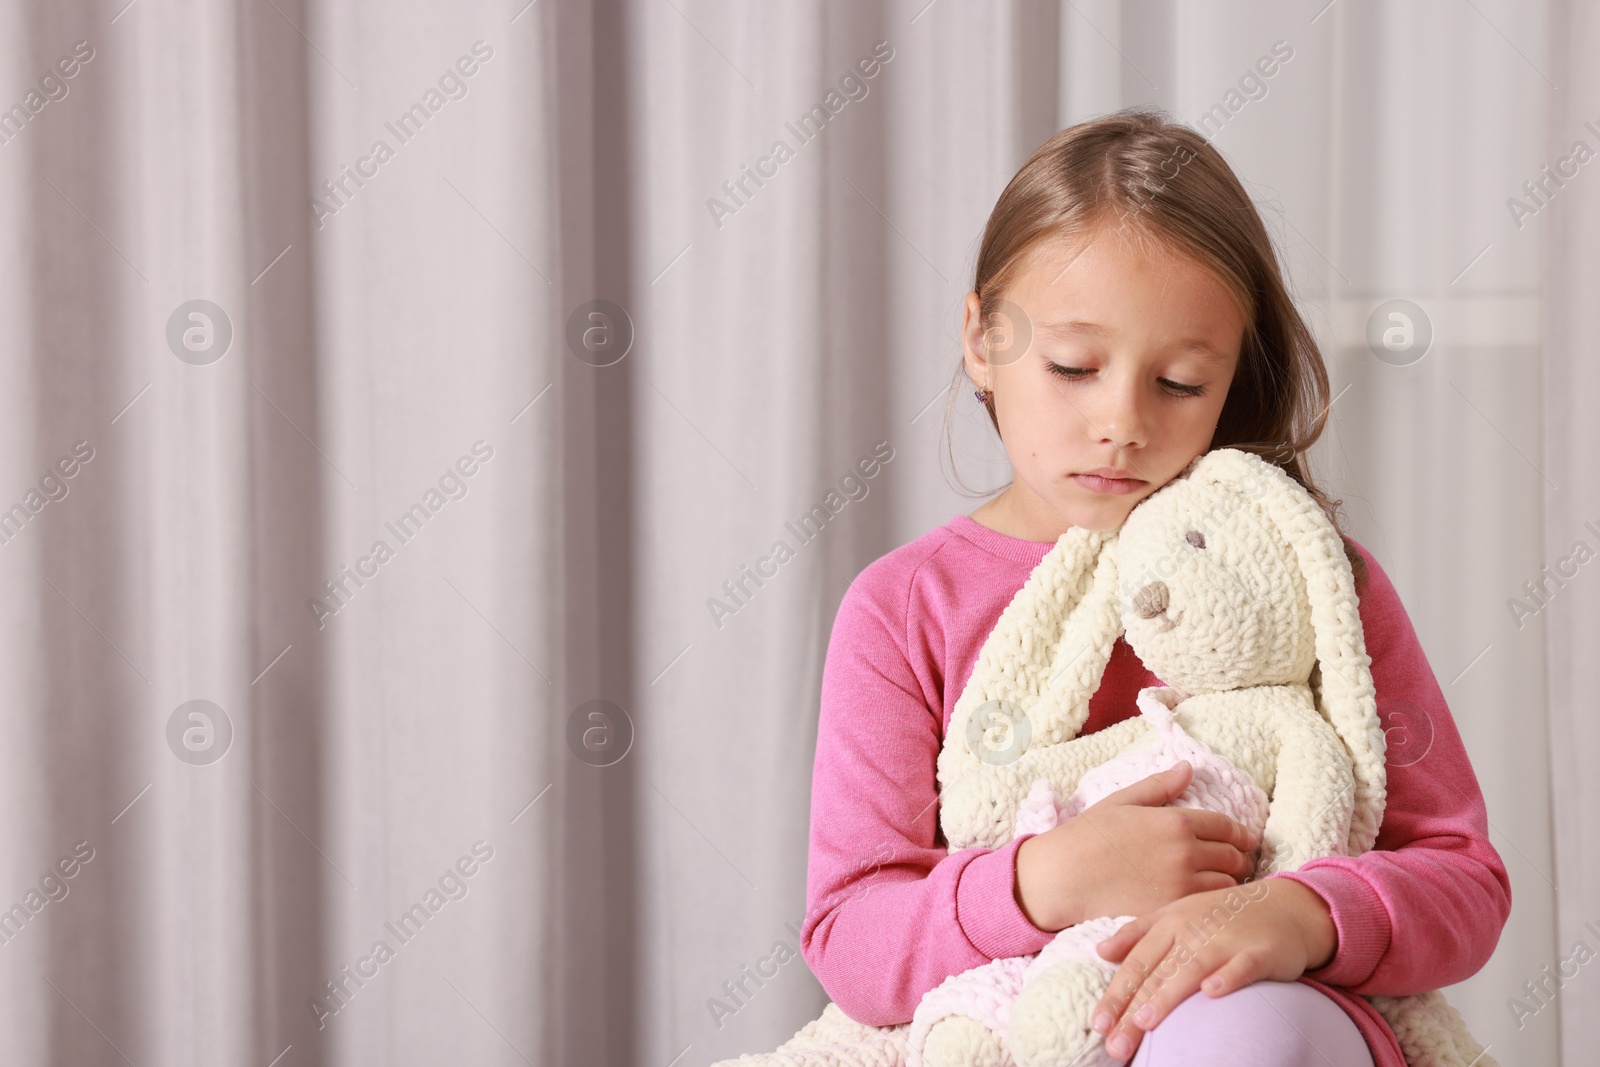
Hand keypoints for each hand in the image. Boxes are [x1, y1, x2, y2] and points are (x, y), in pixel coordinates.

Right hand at [1015, 760, 1259, 931]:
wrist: (1063, 876)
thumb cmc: (1088, 835)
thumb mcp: (1122, 801)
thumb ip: (1160, 787)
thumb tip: (1188, 767)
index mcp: (1175, 821)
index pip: (1226, 827)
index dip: (1241, 834)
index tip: (1246, 840)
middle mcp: (1185, 852)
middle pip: (1234, 858)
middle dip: (1239, 860)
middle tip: (1238, 864)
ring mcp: (1180, 885)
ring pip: (1227, 887)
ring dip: (1229, 885)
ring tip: (1223, 885)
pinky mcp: (1172, 911)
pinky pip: (1208, 909)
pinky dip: (1212, 905)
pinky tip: (1205, 904)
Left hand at [1088, 877, 1337, 1059]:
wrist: (1284, 906)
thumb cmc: (1221, 917)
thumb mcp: (1176, 915)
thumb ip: (1138, 934)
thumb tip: (1100, 951)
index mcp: (1169, 924)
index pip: (1137, 963)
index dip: (1116, 993)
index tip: (1098, 1024)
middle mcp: (1193, 931)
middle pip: (1157, 973)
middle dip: (1132, 1009)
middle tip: (1115, 1043)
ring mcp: (1226, 940)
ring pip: (1191, 970)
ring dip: (1167, 996)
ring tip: (1144, 1022)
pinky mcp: (1260, 952)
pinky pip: (1242, 966)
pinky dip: (1227, 978)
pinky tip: (1211, 993)